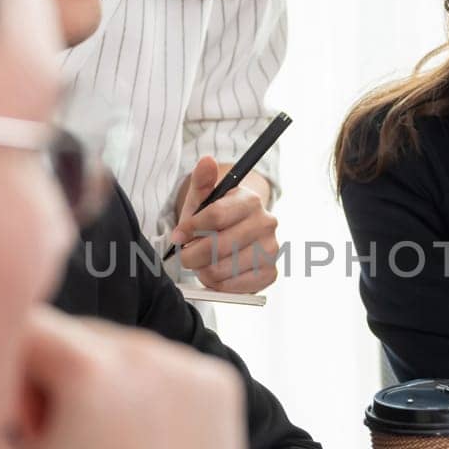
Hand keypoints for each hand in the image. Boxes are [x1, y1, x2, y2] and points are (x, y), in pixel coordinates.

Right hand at [0, 306, 248, 448]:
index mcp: (92, 370)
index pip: (28, 326)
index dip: (12, 372)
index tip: (22, 423)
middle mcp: (148, 353)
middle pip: (77, 334)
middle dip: (57, 375)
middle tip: (62, 441)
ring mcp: (192, 365)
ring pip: (122, 347)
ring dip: (103, 380)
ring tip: (105, 448)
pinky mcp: (221, 382)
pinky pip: (166, 365)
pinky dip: (149, 391)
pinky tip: (144, 445)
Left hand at [171, 156, 279, 292]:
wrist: (239, 232)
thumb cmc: (216, 216)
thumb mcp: (205, 198)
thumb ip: (202, 181)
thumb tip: (206, 161)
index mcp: (250, 201)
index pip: (215, 216)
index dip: (190, 229)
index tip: (177, 236)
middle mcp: (266, 224)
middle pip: (217, 246)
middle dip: (192, 255)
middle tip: (186, 255)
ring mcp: (271, 250)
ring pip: (222, 269)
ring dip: (203, 271)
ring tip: (202, 263)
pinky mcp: (270, 273)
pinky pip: (234, 287)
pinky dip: (218, 285)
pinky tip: (215, 275)